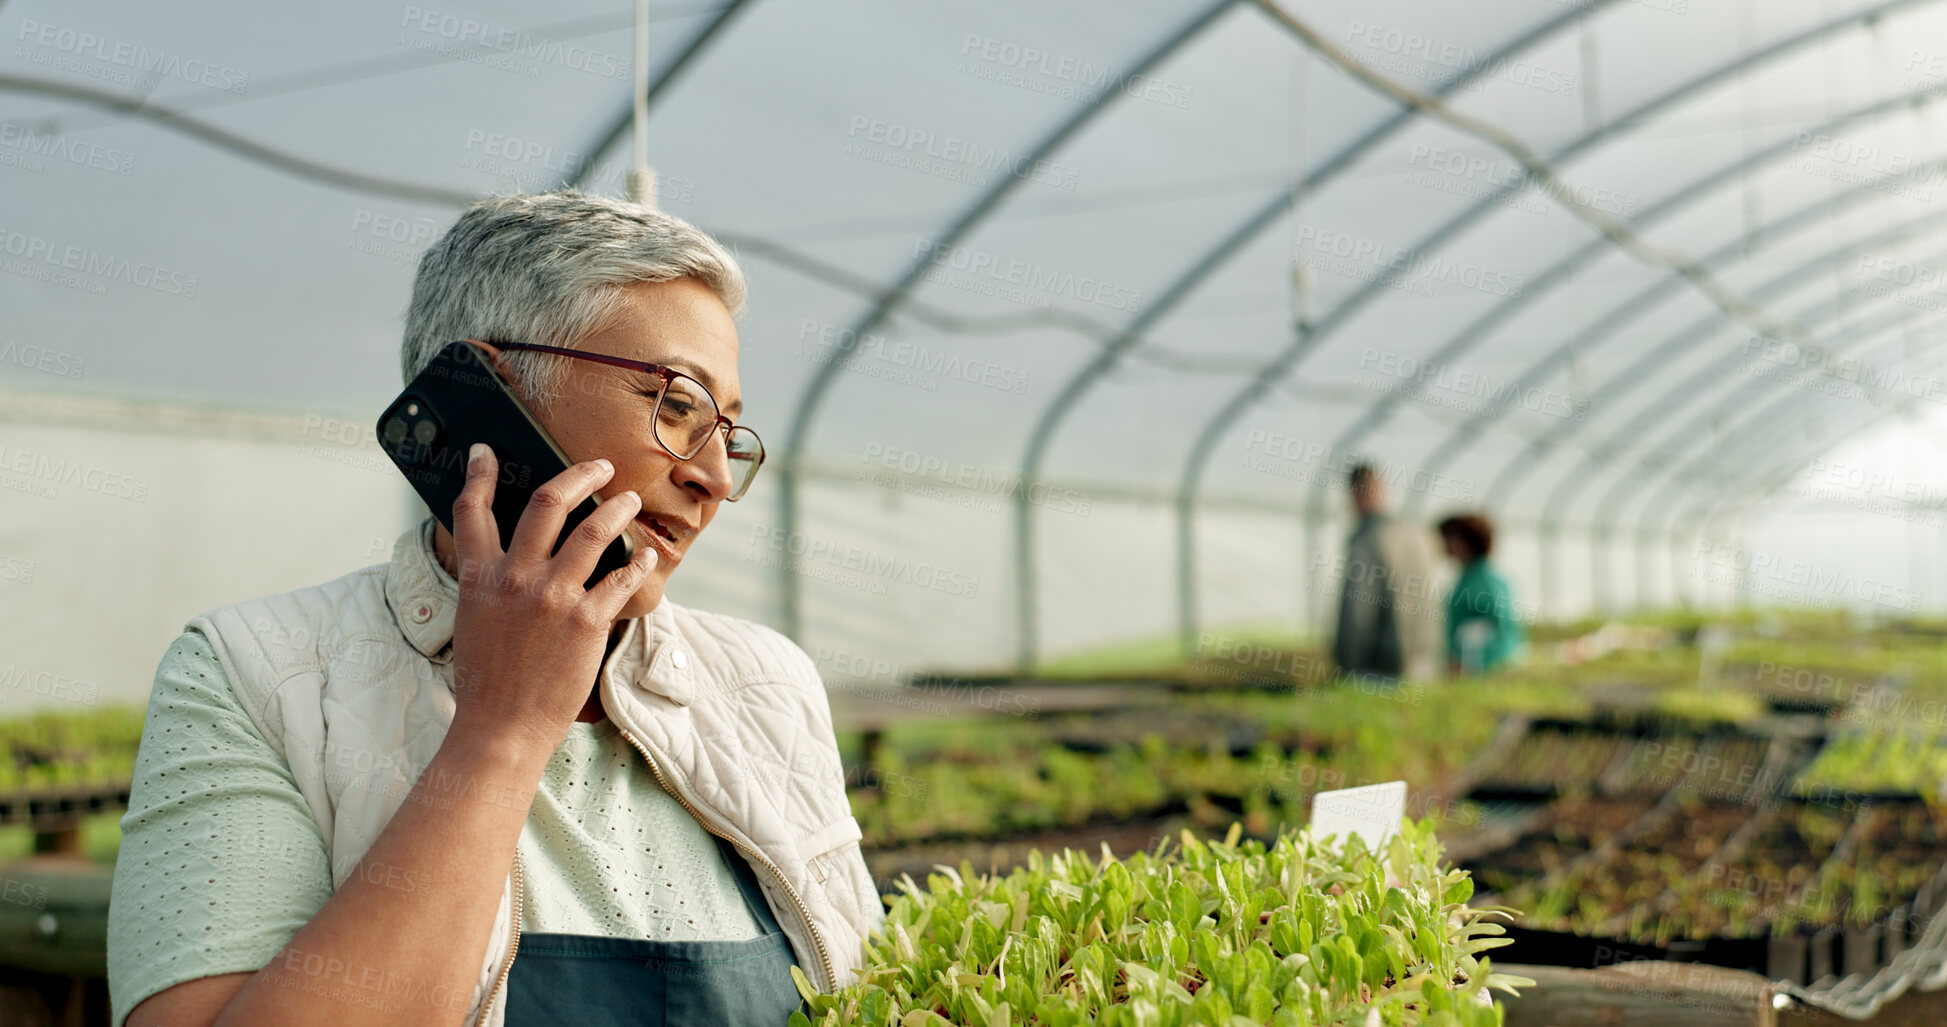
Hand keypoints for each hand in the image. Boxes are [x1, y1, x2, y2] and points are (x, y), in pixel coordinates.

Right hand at [445, 443, 655, 752]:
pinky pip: (622, 577)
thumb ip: (491, 584)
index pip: (472, 511)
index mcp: (479, 577)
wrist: (501, 728)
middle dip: (579, 474)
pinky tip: (648, 554)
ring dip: (618, 509)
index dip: (478, 474)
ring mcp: (553, 597)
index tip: (485, 451)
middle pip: (548, 501)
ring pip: (594, 529)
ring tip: (630, 501)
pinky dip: (640, 562)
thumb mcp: (475, 620)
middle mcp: (515, 577)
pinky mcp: (586, 621)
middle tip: (599, 466)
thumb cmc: (488, 681)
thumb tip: (511, 558)